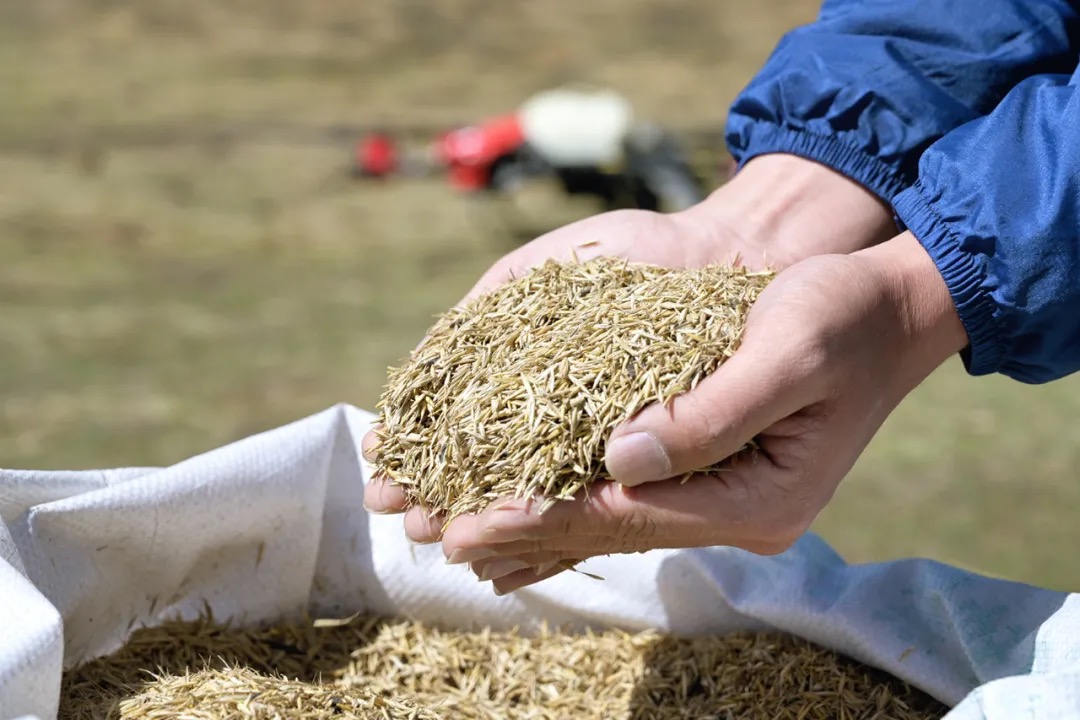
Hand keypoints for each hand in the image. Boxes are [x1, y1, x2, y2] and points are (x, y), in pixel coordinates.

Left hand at [372, 232, 966, 594]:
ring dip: (536, 522)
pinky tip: (525, 510)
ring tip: (458, 532)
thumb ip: (710, 413)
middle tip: (438, 536)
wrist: (889, 311)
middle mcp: (738, 513)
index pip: (628, 515)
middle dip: (523, 529)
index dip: (543, 516)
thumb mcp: (788, 354)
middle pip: (610, 528)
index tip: (468, 523)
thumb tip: (620, 456)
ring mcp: (726, 499)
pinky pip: (628, 498)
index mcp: (758, 498)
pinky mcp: (714, 473)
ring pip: (612, 519)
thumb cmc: (843, 319)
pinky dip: (570, 501)